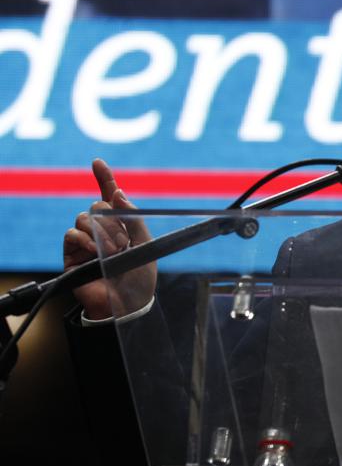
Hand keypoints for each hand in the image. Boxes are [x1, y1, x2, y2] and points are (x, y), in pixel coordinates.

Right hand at [63, 158, 155, 319]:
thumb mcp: (146, 244)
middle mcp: (100, 229)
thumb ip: (134, 218)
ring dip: (103, 233)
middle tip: (124, 244)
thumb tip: (118, 192)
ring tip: (114, 252)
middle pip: (98, 205)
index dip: (104, 178)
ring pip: (85, 217)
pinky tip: (95, 252)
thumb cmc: (139, 276)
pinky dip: (86, 239)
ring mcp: (85, 241)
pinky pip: (72, 233)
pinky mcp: (71, 253)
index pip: (109, 196)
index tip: (97, 162)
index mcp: (120, 225)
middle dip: (113, 222)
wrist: (128, 303)